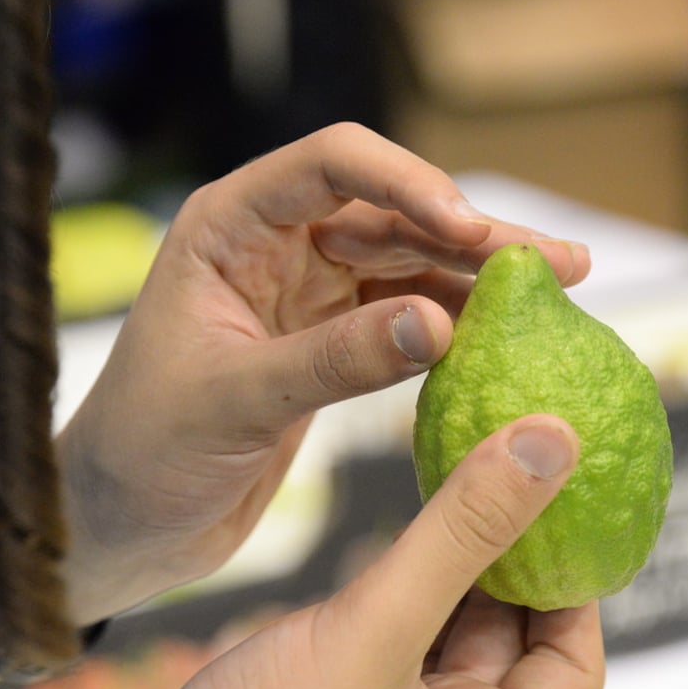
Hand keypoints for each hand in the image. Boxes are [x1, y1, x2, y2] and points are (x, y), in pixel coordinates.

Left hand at [55, 123, 590, 618]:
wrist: (123, 522)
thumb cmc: (143, 454)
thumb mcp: (233, 403)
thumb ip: (331, 362)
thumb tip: (440, 323)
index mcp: (229, 228)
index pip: (331, 165)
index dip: (408, 183)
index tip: (470, 230)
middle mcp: (273, 247)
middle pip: (390, 213)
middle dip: (473, 233)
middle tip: (559, 260)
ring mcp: (306, 294)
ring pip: (409, 264)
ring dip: (480, 275)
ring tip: (564, 284)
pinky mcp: (329, 344)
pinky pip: (406, 319)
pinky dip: (456, 324)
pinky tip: (509, 334)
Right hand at [73, 415, 603, 688]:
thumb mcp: (375, 631)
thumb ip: (459, 538)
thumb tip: (551, 446)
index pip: (569, 670)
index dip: (576, 592)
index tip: (561, 511)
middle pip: (507, 640)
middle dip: (512, 559)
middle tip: (511, 475)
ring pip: (443, 626)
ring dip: (452, 560)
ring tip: (456, 482)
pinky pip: (387, 623)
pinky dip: (398, 574)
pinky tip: (389, 528)